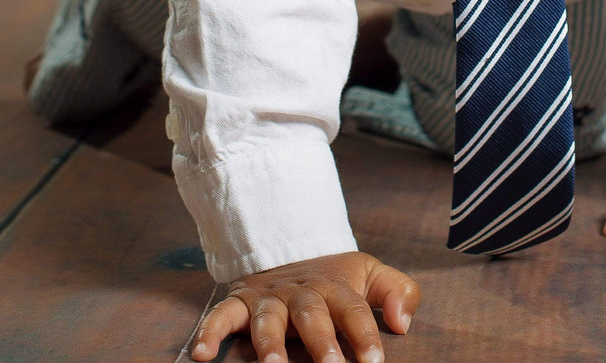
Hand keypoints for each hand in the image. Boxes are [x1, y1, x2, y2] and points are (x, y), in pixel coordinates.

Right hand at [191, 250, 419, 362]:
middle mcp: (300, 291)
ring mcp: (268, 297)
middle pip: (312, 314)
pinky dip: (210, 331)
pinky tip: (202, 355)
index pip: (352, 310)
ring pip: (268, 318)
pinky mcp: (240, 302)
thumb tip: (403, 322)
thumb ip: (397, 291)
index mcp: (334, 286)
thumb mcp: (369, 274)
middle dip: (320, 343)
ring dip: (270, 343)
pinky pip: (222, 314)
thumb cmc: (334, 278)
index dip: (364, 336)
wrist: (289, 253)